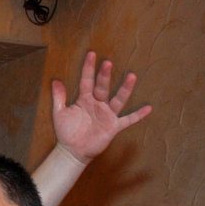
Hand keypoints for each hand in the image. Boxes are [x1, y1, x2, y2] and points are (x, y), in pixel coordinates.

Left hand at [52, 50, 152, 164]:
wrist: (72, 151)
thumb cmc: (66, 132)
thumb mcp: (59, 113)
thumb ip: (59, 97)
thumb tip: (55, 81)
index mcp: (84, 100)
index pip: (87, 81)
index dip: (88, 68)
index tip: (91, 54)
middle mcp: (98, 104)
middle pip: (102, 87)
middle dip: (105, 76)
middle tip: (107, 62)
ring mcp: (107, 115)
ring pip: (118, 99)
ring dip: (125, 89)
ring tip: (132, 76)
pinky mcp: (113, 126)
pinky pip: (128, 120)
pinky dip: (138, 115)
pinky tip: (149, 108)